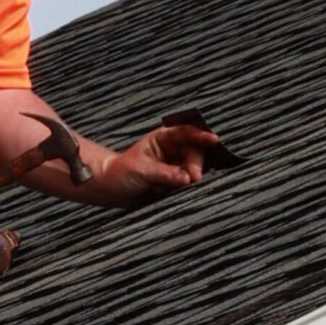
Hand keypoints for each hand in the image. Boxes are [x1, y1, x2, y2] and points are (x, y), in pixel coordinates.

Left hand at [90, 117, 217, 204]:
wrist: (111, 189)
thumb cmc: (121, 173)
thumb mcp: (142, 170)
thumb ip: (166, 172)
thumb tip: (187, 177)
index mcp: (163, 137)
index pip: (186, 132)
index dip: (201, 135)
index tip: (214, 140)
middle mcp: (172, 149)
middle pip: (194, 153)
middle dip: (195, 165)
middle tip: (193, 179)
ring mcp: (174, 166)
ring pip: (192, 170)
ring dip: (183, 180)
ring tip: (160, 188)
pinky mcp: (174, 181)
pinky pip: (185, 185)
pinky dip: (177, 190)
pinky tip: (159, 191)